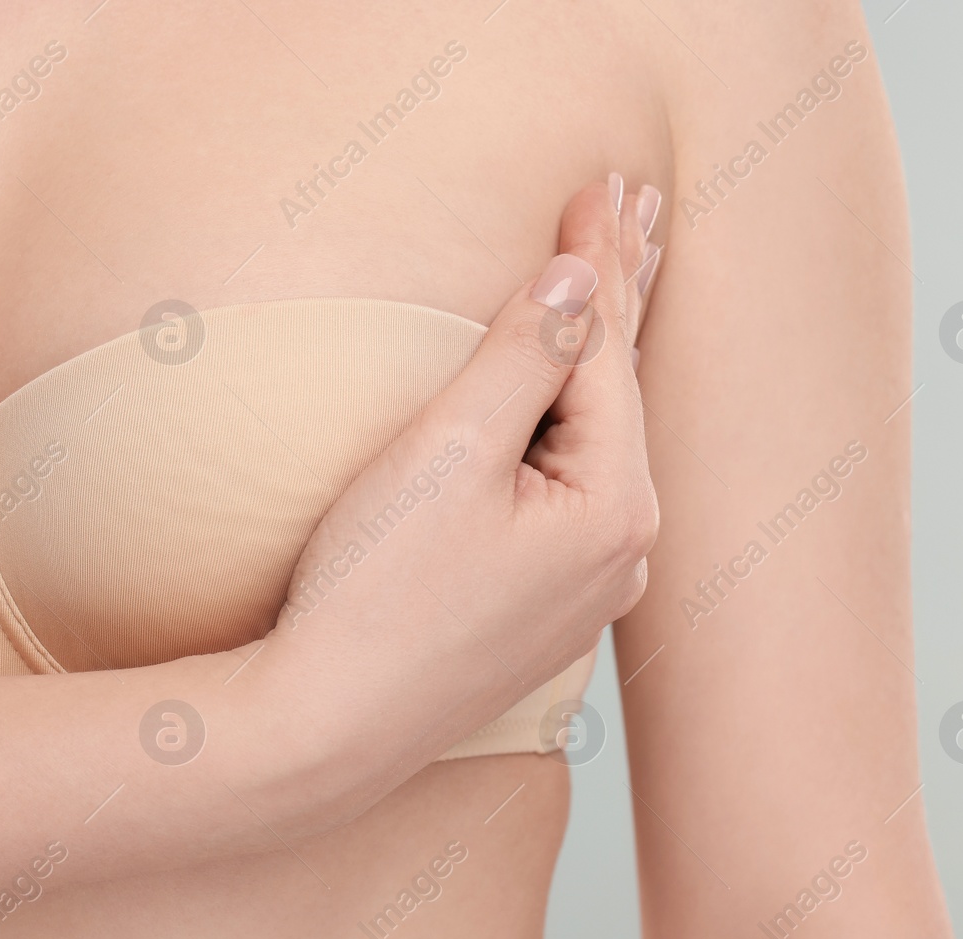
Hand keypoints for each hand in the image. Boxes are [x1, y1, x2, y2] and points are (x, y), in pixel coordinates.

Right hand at [263, 176, 664, 819]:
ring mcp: (586, 591)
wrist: (325, 729)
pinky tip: (572, 406)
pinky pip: (572, 491)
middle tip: (636, 207)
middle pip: (619, 395)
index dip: (597, 262)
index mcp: (615, 507)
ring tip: (613, 285)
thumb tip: (578, 282)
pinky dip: (570, 429)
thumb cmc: (375, 595)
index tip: (599, 184)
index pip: (607, 353)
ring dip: (597, 361)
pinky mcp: (543, 612)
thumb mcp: (447, 453)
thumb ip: (523, 358)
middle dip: (618, 297)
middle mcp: (622, 553)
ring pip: (598, 444)